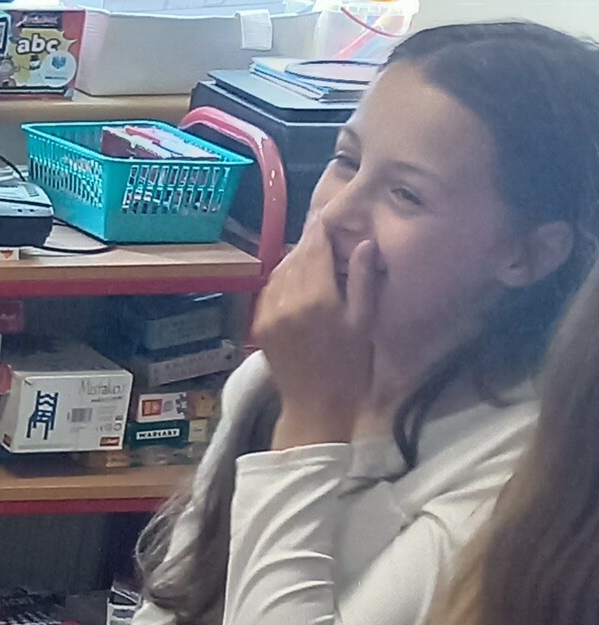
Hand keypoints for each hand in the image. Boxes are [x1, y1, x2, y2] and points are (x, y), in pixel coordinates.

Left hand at [253, 203, 380, 449]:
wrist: (315, 408)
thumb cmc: (349, 368)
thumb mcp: (364, 322)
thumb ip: (363, 280)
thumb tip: (364, 243)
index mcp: (317, 298)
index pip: (315, 251)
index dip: (321, 231)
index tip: (326, 217)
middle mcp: (287, 301)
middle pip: (296, 258)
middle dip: (308, 243)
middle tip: (321, 231)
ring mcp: (268, 314)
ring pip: (279, 273)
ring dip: (294, 260)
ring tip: (312, 254)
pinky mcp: (259, 326)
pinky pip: (269, 291)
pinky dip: (281, 279)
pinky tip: (295, 279)